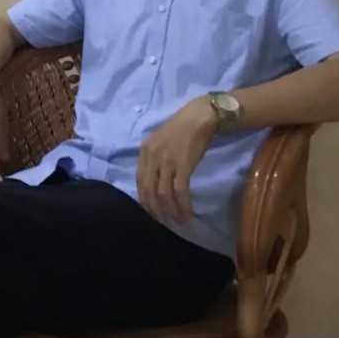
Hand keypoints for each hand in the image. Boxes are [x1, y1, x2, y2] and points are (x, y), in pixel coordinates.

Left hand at [136, 97, 217, 223]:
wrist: (199, 117)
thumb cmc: (182, 128)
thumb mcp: (160, 140)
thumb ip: (155, 157)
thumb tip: (156, 179)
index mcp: (145, 150)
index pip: (139, 180)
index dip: (144, 198)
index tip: (151, 210)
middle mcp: (152, 156)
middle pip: (148, 189)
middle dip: (155, 209)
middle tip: (163, 221)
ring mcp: (167, 161)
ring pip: (163, 194)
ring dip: (170, 211)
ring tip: (178, 220)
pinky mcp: (183, 165)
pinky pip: (180, 191)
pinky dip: (183, 205)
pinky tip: (187, 213)